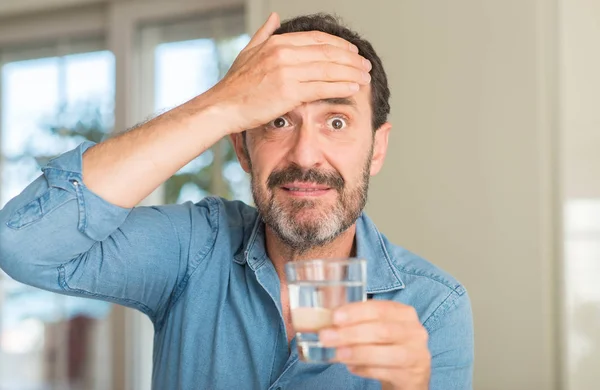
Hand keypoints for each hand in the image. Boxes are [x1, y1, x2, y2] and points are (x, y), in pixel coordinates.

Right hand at [205, 12, 371, 133]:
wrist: (223, 107)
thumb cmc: (235, 85)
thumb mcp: (248, 52)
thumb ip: (264, 34)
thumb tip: (274, 18)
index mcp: (277, 42)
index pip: (317, 39)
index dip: (339, 45)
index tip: (352, 52)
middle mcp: (284, 53)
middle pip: (328, 52)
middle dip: (351, 59)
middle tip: (365, 65)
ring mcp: (287, 72)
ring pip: (329, 69)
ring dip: (351, 73)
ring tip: (365, 77)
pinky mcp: (289, 92)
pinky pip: (323, 87)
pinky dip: (342, 86)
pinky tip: (353, 88)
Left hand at [319, 301, 430, 389]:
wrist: (409, 374)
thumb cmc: (386, 345)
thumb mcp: (376, 329)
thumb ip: (356, 322)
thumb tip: (324, 321)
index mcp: (403, 313)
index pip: (379, 308)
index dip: (356, 312)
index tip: (334, 317)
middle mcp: (414, 331)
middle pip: (381, 331)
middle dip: (351, 333)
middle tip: (326, 336)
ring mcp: (416, 354)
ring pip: (385, 353)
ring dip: (357, 352)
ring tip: (337, 354)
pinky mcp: (412, 376)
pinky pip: (386, 372)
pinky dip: (365, 370)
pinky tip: (351, 368)